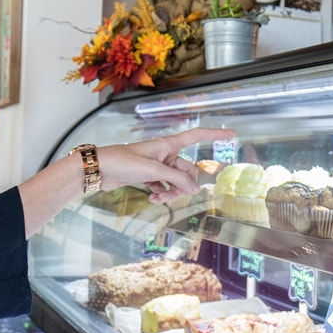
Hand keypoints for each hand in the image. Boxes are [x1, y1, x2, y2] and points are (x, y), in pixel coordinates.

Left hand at [97, 128, 234, 202]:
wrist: (100, 169)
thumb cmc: (124, 161)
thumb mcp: (153, 171)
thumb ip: (176, 179)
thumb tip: (195, 189)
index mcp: (168, 144)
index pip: (197, 135)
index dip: (215, 134)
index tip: (232, 134)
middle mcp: (165, 153)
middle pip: (187, 170)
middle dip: (182, 185)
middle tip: (170, 196)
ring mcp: (158, 165)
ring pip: (176, 181)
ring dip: (170, 192)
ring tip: (158, 198)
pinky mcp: (148, 175)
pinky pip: (164, 186)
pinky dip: (161, 193)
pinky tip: (152, 198)